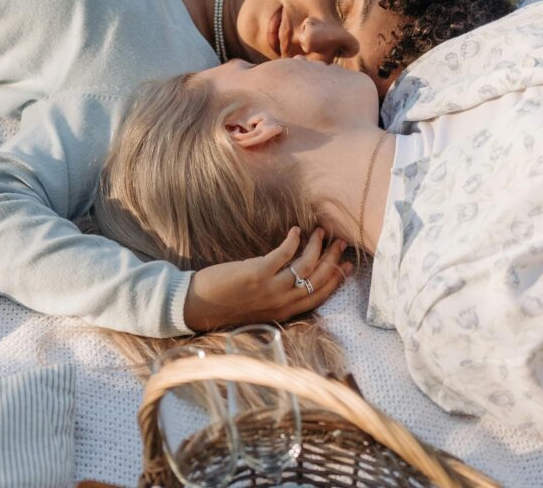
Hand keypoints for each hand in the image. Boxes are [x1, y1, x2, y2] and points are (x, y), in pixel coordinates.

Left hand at [183, 226, 351, 331]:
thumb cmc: (226, 305)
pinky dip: (293, 241)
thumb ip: (278, 294)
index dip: (336, 279)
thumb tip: (294, 274)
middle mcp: (281, 302)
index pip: (319, 295)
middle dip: (333, 258)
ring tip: (320, 231)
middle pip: (318, 279)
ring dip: (316, 246)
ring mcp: (270, 289)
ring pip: (306, 265)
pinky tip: (295, 231)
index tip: (347, 264)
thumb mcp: (259, 306)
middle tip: (340, 241)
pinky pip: (284, 254)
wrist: (196, 306)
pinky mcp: (257, 274)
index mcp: (284, 311)